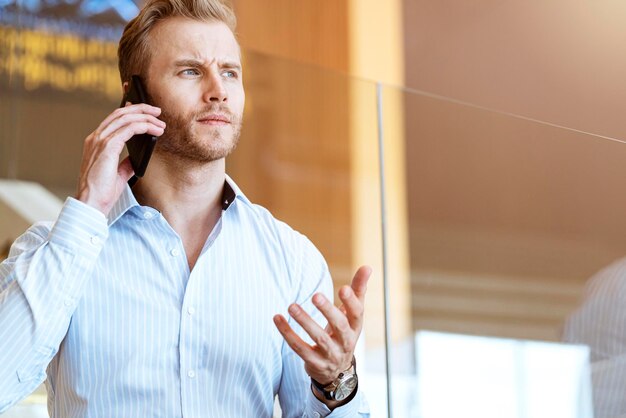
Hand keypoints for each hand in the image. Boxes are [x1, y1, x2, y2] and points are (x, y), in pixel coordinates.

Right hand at [76, 104, 164, 215]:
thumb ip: (125, 164)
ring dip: (146, 118)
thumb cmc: (102, 192)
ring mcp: (100, 141)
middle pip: (120, 113)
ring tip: (160, 123)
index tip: (145, 111)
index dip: (130, 111)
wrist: (91, 203)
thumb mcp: (117, 174)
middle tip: (157, 111)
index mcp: (95, 143)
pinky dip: (144, 126)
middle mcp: (95, 138)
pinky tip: (155, 131)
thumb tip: (136, 159)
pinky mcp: (107, 147)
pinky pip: (129, 129)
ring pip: (126, 118)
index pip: (113, 119)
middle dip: (141, 110)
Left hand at [273, 265, 370, 402]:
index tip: (344, 288)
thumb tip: (367, 266)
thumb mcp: (353, 315)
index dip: (351, 302)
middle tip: (315, 296)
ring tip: (292, 306)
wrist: (337, 371)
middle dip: (328, 311)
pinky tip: (278, 319)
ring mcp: (331, 354)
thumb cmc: (344, 333)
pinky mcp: (314, 362)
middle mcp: (346, 342)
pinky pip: (300, 348)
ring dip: (305, 321)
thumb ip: (358, 290)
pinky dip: (288, 334)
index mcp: (356, 327)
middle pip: (340, 326)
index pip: (357, 314)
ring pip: (318, 338)